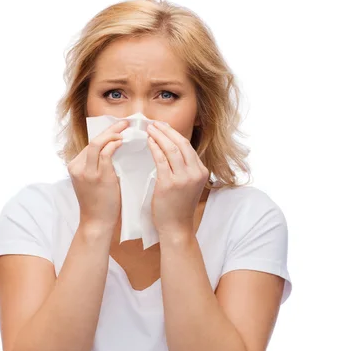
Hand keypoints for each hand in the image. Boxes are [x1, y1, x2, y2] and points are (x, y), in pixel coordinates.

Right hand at [68, 120, 128, 229]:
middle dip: (110, 129)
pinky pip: (105, 154)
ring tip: (125, 129)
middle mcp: (78, 167)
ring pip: (97, 144)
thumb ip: (98, 165)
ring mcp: (86, 172)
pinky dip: (114, 145)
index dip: (105, 133)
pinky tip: (122, 142)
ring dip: (113, 134)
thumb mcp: (93, 180)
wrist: (96, 222)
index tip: (118, 127)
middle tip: (125, 123)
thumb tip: (114, 149)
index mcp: (75, 166)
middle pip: (93, 140)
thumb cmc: (99, 203)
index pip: (91, 144)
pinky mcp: (98, 177)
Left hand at [146, 121, 209, 235]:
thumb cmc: (178, 206)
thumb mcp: (189, 184)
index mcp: (201, 171)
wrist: (176, 227)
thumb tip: (173, 149)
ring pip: (171, 149)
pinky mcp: (169, 184)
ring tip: (149, 129)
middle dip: (166, 130)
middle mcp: (195, 173)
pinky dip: (154, 148)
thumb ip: (185, 168)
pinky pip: (161, 160)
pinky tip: (148, 142)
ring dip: (159, 136)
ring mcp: (183, 178)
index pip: (188, 146)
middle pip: (181, 143)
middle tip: (154, 123)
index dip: (174, 134)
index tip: (163, 127)